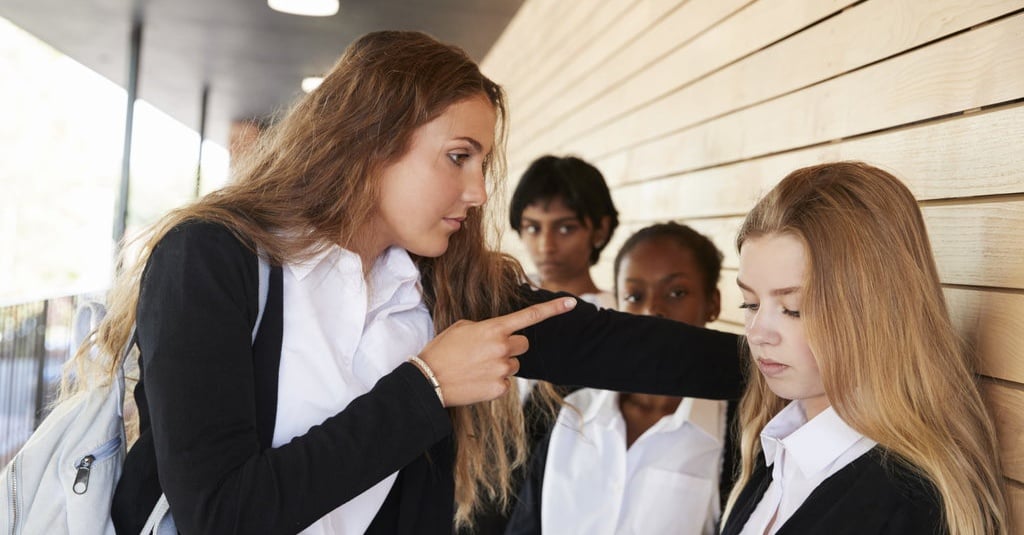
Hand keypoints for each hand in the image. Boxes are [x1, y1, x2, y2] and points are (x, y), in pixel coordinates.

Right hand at [417, 297, 576, 406]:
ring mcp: (503, 369)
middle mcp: (502, 348)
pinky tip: (476, 380)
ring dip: (501, 365)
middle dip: (510, 347)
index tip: (572, 304)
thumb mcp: (461, 328)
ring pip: (514, 365)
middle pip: (523, 345)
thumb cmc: (441, 351)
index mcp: (493, 329)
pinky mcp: (500, 388)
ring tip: (477, 367)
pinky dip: (494, 381)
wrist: (428, 380)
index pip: (529, 316)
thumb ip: (486, 328)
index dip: (553, 310)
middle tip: (487, 351)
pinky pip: (506, 382)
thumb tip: (498, 335)